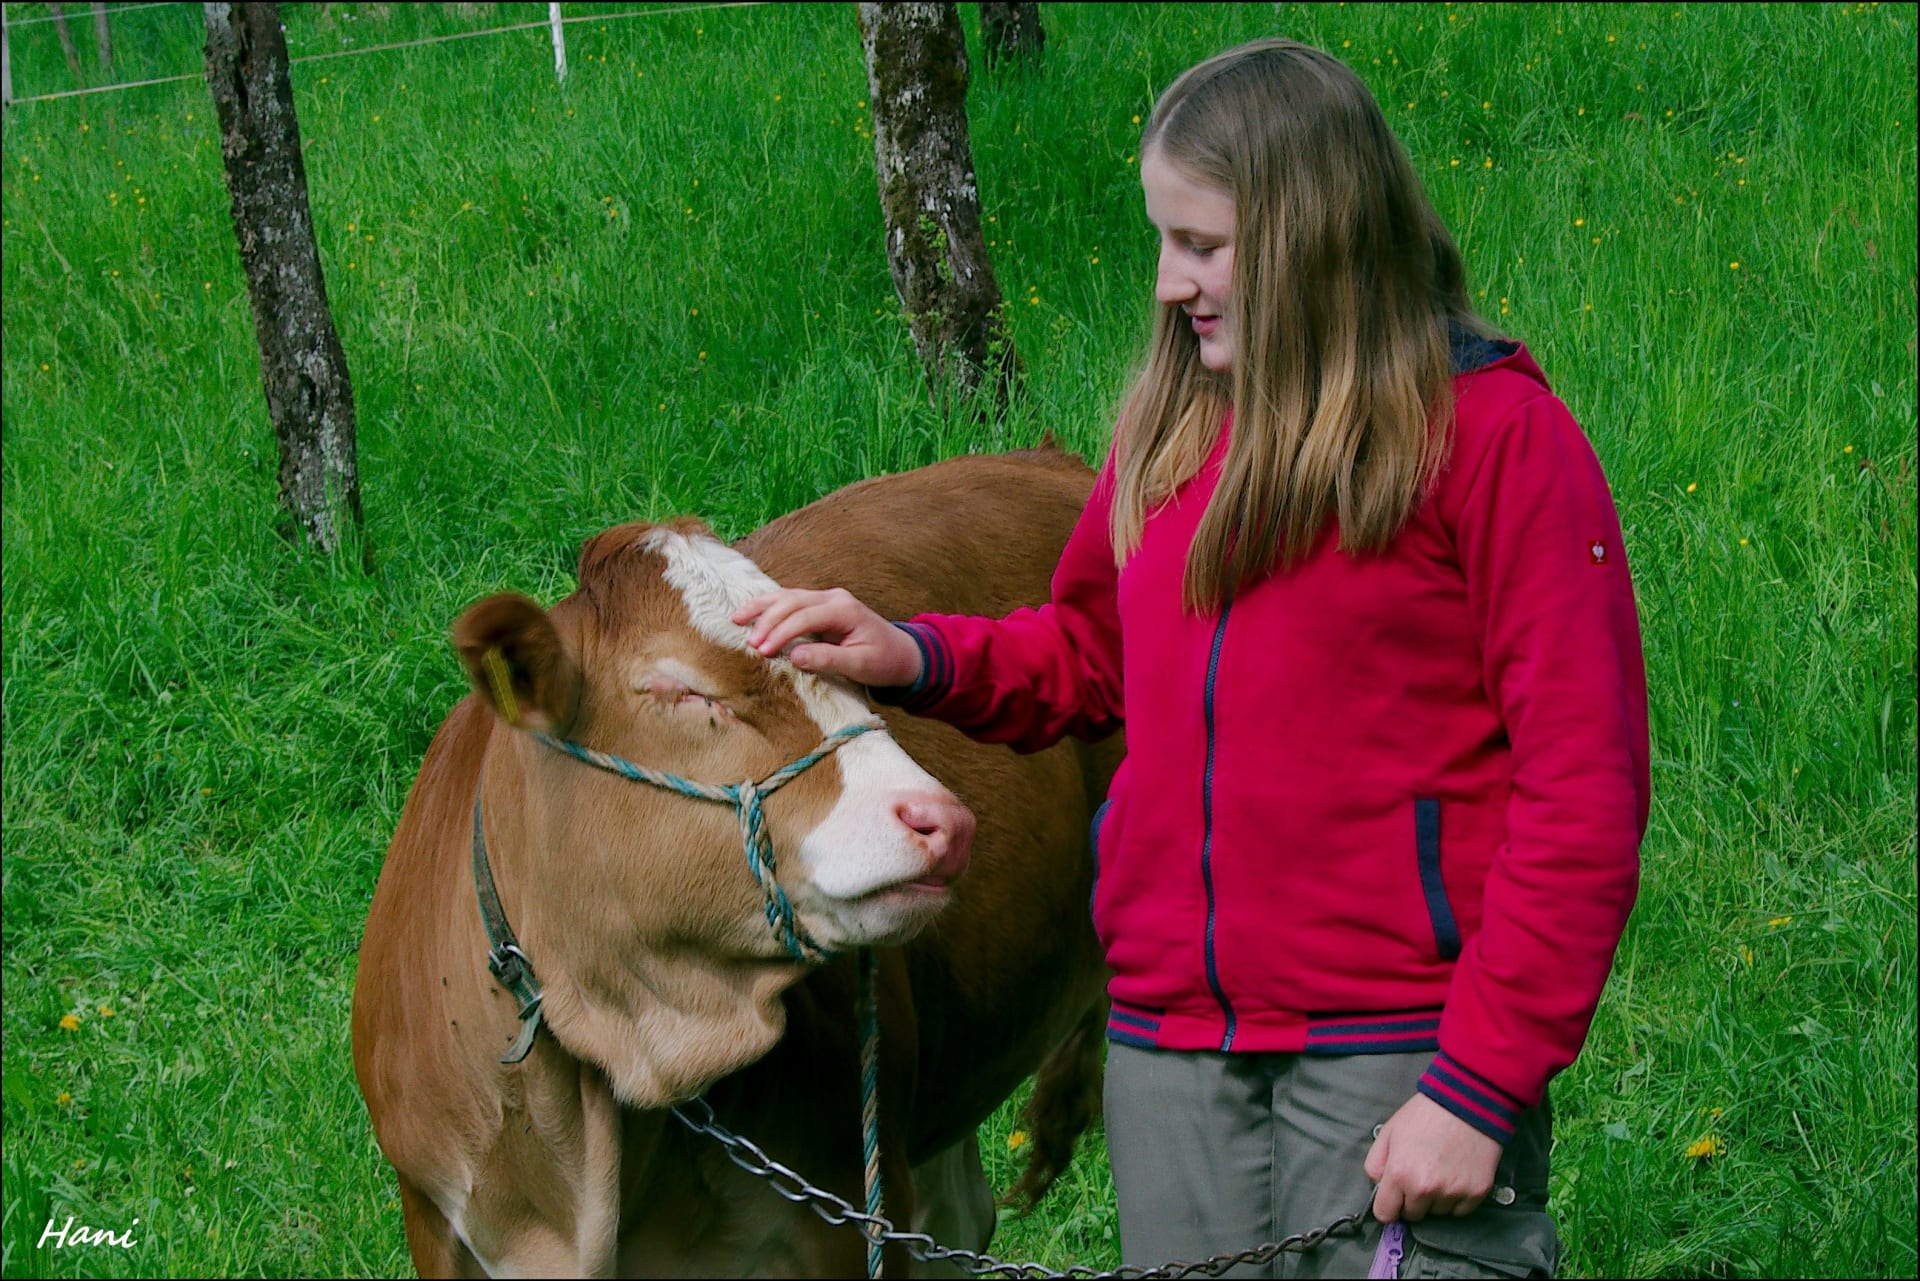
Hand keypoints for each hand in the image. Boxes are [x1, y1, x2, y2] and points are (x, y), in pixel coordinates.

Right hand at [731, 588, 923, 687]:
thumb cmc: (883, 661)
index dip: (781, 632)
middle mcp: (834, 598)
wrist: (902, 654)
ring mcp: (827, 599)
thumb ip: (829, 659)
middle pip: (792, 602)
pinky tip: (751, 613)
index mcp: (845, 609)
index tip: (763, 651)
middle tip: (750, 644)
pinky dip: (769, 607)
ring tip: (736, 619)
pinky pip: (791, 602)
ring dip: (762, 608)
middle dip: (768, 621)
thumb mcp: (860, 665)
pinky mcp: (821, 606)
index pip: (805, 616)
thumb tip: (795, 656)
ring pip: (787, 596)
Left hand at [1364, 1092, 1502, 1222]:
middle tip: (1421, 1174)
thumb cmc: (1426, 1114)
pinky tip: (1456, 1174)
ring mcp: (1452, 1193)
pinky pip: (1460, 1210)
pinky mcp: (1476, 1193)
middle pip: (1413, 1215)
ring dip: (1436, 1199)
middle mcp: (1426, 1189)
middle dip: (1413, 1200)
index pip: (1385, 1214)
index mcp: (1399, 1174)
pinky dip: (1457, 1198)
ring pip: (1437, 1212)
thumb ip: (1376, 1163)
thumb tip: (1378, 1186)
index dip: (1389, 1205)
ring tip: (1441, 1169)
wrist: (1468, 1102)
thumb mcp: (1389, 1132)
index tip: (1395, 1197)